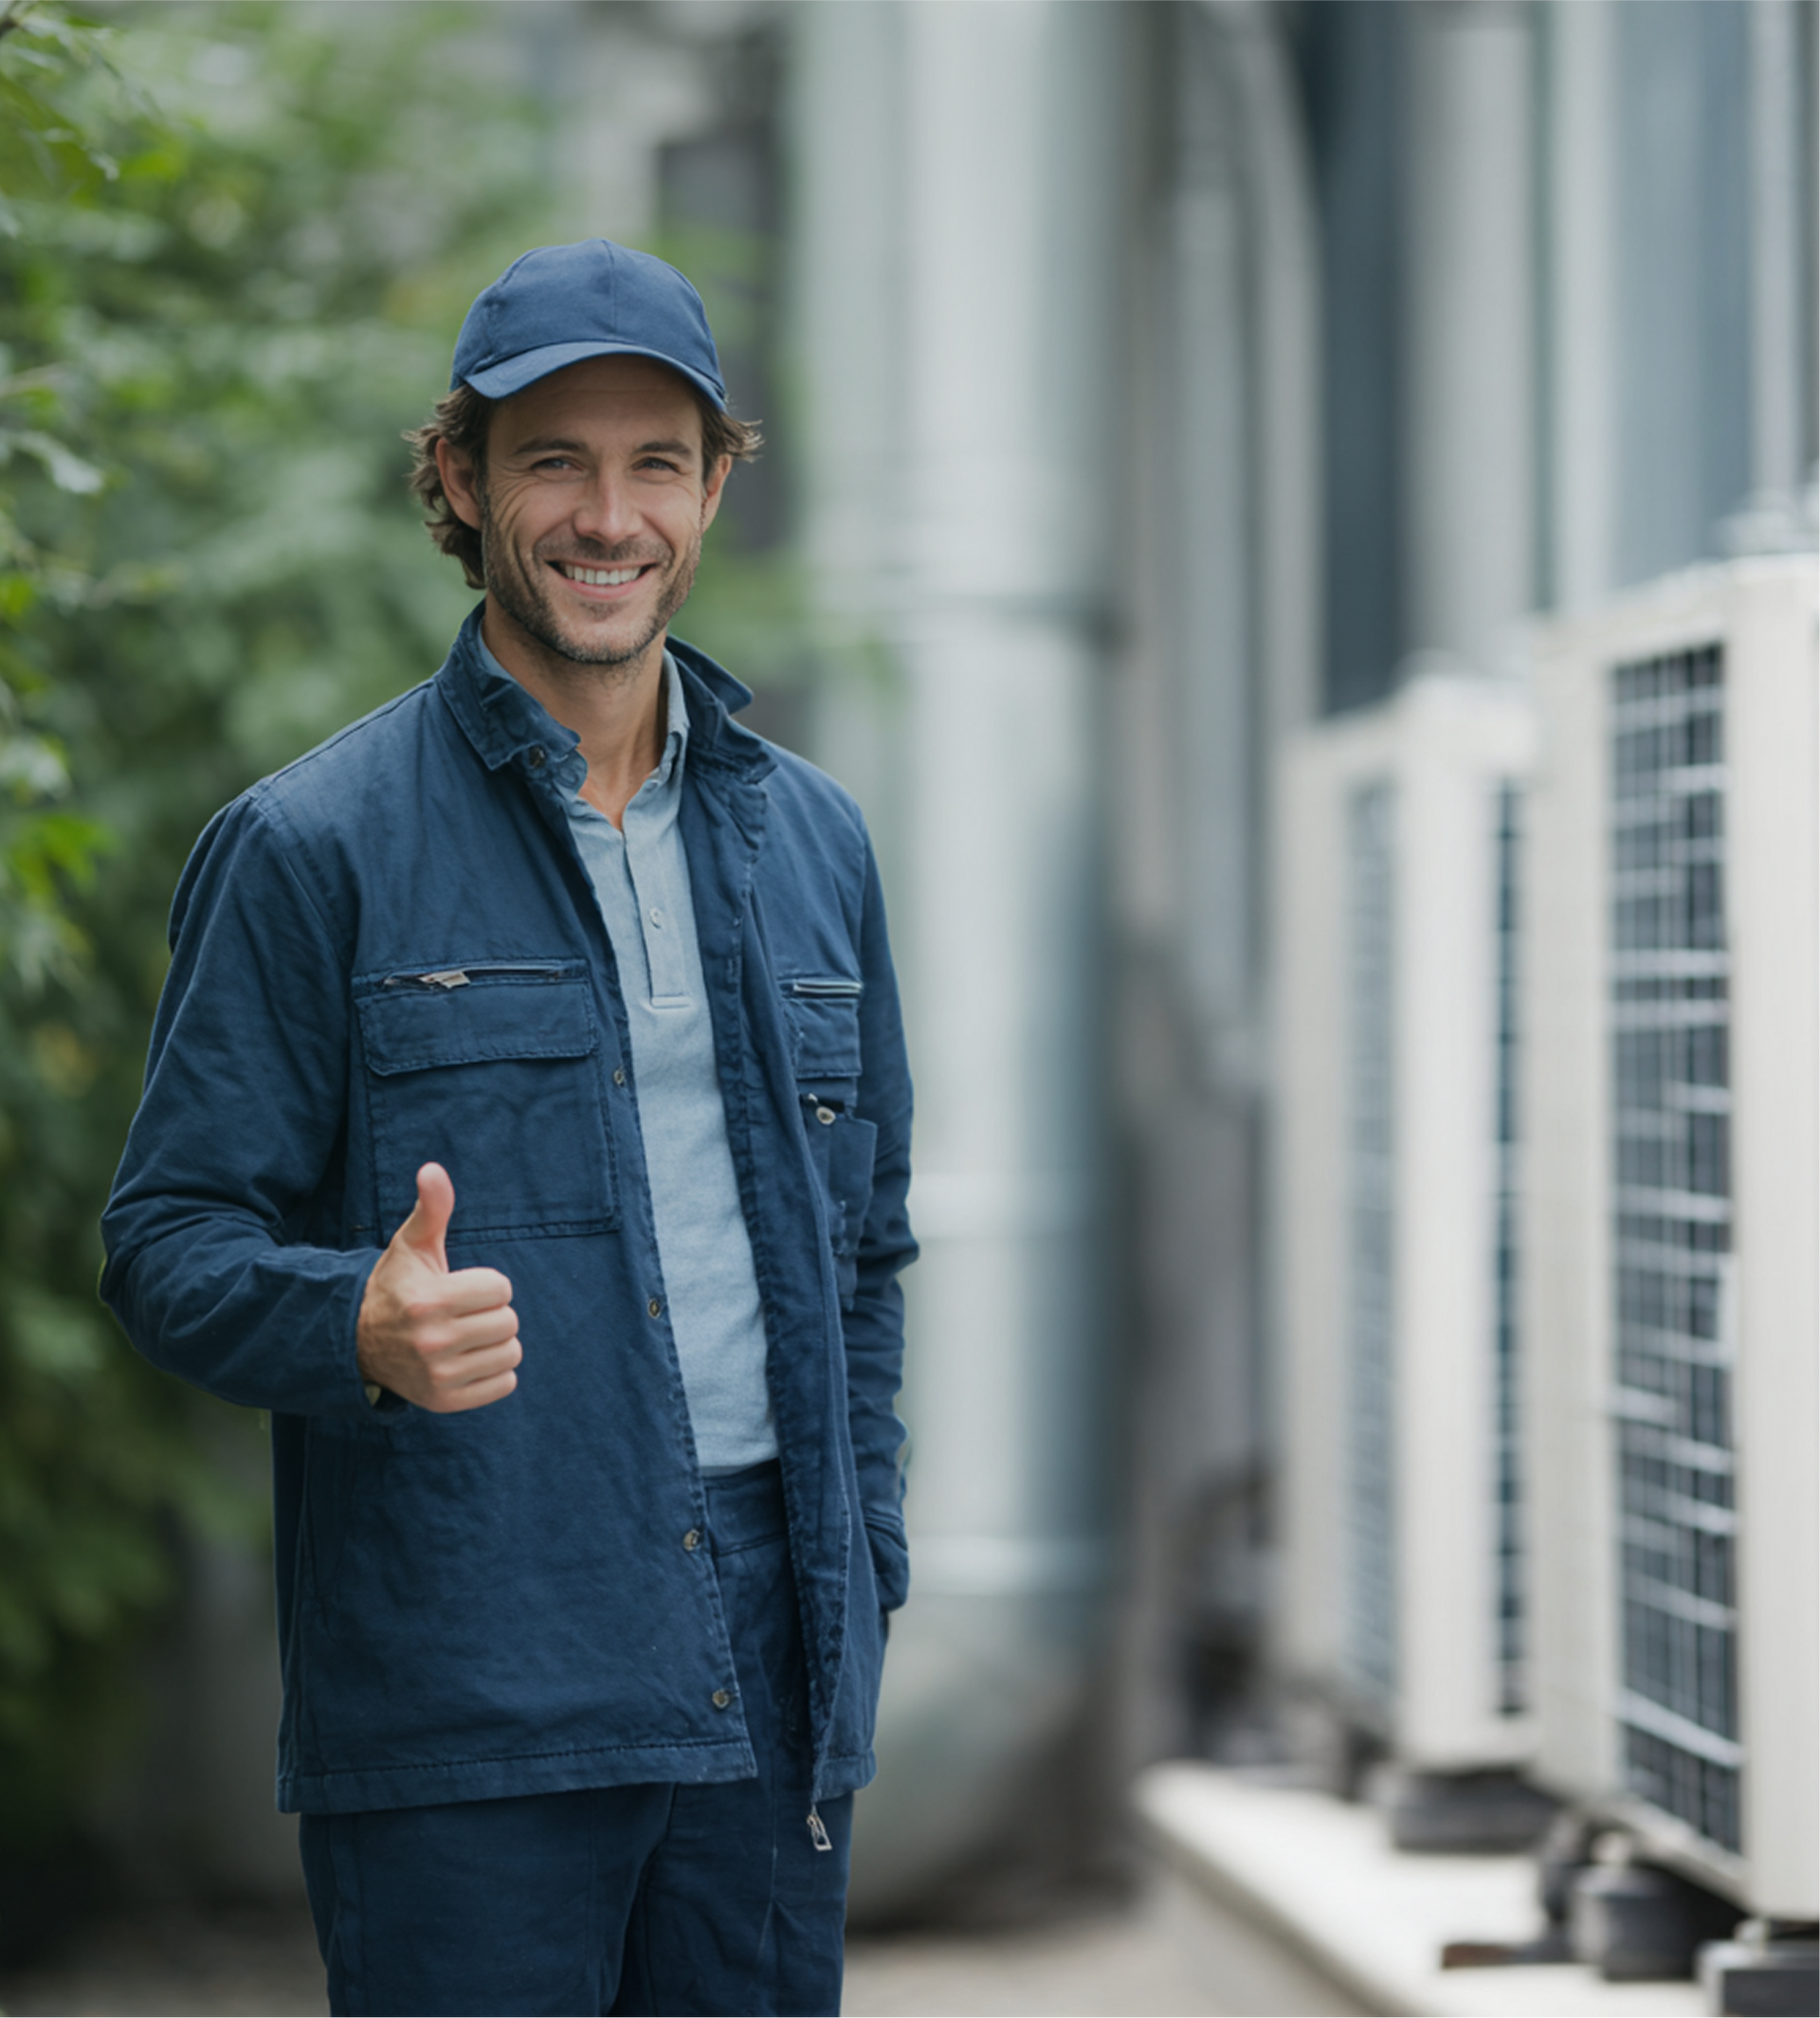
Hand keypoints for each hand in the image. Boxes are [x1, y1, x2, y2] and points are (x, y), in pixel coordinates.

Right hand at [356, 1163, 520, 1411]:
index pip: (502, 1289)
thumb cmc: (396, 1286)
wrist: (358, 1342)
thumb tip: (433, 1169)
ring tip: (465, 1336)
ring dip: (495, 1342)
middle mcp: (433, 1342)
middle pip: (509, 1322)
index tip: (461, 1287)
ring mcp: (439, 1377)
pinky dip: (495, 1372)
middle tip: (462, 1313)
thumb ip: (431, 1208)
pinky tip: (468, 1359)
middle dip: (491, 1312)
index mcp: (429, 1301)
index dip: (486, 1284)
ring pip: (511, 1353)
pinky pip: (505, 1384)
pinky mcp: (444, 1402)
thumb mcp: (411, 1245)